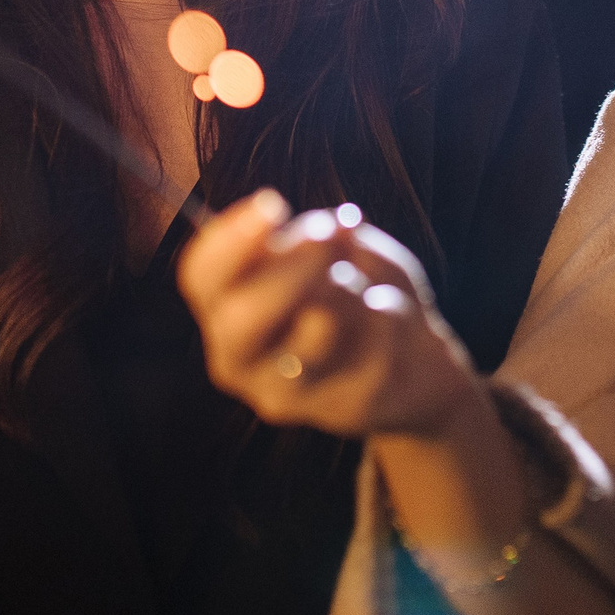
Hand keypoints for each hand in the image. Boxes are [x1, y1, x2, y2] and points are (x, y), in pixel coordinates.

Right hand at [180, 189, 477, 439]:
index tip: (271, 204)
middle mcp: (239, 358)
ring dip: (350, 286)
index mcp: (224, 308)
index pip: (202, 277)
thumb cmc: (359, 291)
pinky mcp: (340, 409)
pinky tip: (392, 321)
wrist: (412, 361)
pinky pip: (371, 343)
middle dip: (289, 267)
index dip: (229, 240)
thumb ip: (321, 235)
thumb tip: (328, 230)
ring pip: (315, 327)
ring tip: (361, 285)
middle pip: (240, 317)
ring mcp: (286, 392)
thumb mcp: (339, 249)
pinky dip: (392, 312)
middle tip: (328, 237)